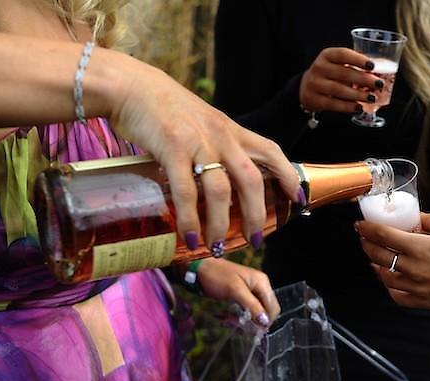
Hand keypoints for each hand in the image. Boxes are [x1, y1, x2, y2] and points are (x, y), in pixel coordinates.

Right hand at [108, 57, 300, 251]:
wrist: (133, 86)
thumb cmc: (166, 110)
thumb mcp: (202, 124)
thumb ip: (216, 148)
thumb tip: (221, 182)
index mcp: (232, 130)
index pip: (271, 151)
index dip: (288, 176)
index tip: (297, 199)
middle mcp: (221, 136)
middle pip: (251, 180)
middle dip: (257, 214)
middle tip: (255, 240)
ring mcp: (198, 142)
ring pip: (220, 190)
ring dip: (221, 223)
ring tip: (217, 245)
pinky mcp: (172, 148)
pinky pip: (185, 190)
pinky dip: (190, 217)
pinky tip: (190, 235)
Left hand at [196, 258, 279, 327]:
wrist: (200, 269)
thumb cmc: (217, 276)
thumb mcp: (235, 290)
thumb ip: (252, 305)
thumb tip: (265, 321)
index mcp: (262, 282)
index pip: (273, 308)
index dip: (264, 321)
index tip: (250, 328)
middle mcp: (259, 287)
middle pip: (265, 312)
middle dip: (252, 322)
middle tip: (234, 323)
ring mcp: (251, 292)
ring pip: (255, 314)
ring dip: (243, 321)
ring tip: (227, 320)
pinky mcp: (241, 297)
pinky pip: (246, 312)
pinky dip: (237, 318)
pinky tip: (226, 318)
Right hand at [299, 47, 383, 112]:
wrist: (305, 88)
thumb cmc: (328, 75)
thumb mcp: (336, 64)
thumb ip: (353, 66)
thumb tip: (378, 73)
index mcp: (327, 55)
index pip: (343, 54)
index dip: (358, 59)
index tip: (372, 65)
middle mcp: (319, 67)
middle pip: (343, 73)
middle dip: (363, 79)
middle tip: (378, 84)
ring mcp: (315, 84)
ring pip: (338, 89)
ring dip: (357, 94)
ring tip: (371, 97)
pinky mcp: (314, 99)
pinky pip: (333, 103)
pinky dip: (347, 106)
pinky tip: (358, 107)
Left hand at [356, 214, 429, 312]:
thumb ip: (429, 221)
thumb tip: (413, 217)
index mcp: (420, 248)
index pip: (383, 236)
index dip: (367, 229)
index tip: (359, 225)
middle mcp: (414, 269)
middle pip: (378, 255)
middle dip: (367, 244)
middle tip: (364, 237)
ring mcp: (417, 288)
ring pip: (384, 276)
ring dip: (375, 264)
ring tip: (373, 256)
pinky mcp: (423, 302)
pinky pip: (397, 296)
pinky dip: (389, 286)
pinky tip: (390, 278)